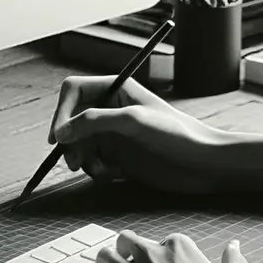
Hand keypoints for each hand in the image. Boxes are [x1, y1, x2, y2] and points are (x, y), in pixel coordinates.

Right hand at [48, 75, 221, 194]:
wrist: (204, 164)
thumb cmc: (176, 134)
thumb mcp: (133, 121)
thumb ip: (94, 122)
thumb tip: (61, 132)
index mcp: (115, 89)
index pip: (74, 92)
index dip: (62, 112)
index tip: (58, 137)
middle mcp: (111, 110)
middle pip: (71, 120)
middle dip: (69, 141)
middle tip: (73, 161)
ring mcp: (114, 135)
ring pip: (79, 144)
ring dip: (81, 158)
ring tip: (97, 168)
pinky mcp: (118, 158)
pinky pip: (92, 162)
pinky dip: (95, 170)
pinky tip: (112, 173)